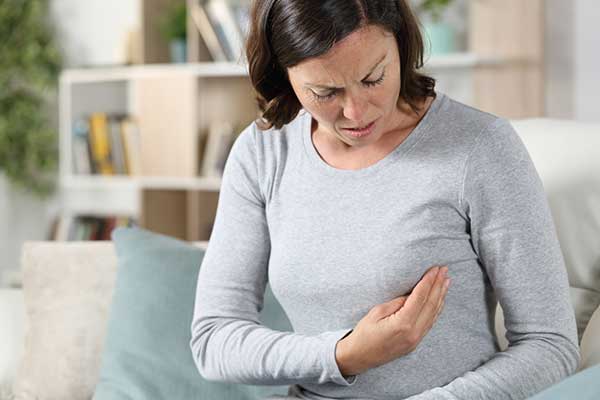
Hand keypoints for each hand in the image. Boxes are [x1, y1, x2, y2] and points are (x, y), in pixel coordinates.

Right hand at [335, 265, 449, 375]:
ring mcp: (416, 339)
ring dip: (440, 296)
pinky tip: (439, 299)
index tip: (435, 269)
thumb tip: (412, 294)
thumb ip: (397, 302)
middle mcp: (414, 333)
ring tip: (446, 281)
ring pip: (433, 314)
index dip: (428, 281)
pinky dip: (436, 308)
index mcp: (403, 324)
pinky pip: (430, 322)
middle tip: (444, 270)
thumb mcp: (377, 312)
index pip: (420, 297)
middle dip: (439, 285)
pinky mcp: (415, 342)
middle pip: (431, 305)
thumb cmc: (364, 334)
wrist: (359, 357)